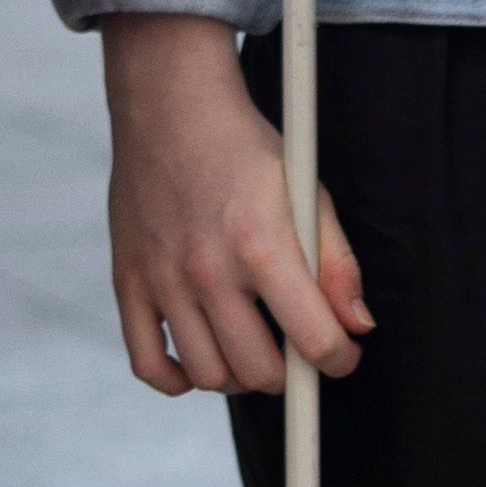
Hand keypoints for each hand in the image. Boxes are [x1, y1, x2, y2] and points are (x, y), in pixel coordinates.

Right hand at [104, 14, 367, 395]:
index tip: (343, 355)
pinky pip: (147, 363)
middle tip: (296, 349)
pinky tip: (199, 362)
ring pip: (209, 375)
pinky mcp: (129, 281)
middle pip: (259, 370)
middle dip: (291, 373)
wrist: (170, 105)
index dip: (339, 359)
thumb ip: (336, 263)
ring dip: (240, 377)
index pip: (313, 339)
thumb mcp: (307, 191)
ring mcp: (163, 279)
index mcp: (261, 244)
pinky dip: (176, 380)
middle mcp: (208, 269)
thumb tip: (356, 326)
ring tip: (252, 350)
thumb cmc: (243, 146)